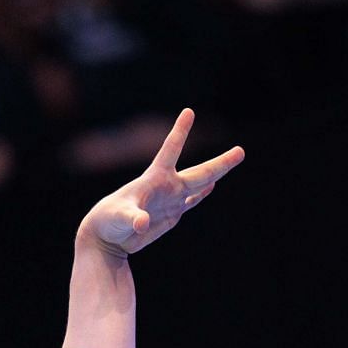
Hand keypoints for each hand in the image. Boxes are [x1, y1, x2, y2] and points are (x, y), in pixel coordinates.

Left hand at [77, 109, 243, 257]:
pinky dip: (202, 194)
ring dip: (217, 173)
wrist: (106, 236)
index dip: (179, 132)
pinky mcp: (171, 214)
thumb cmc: (109, 221)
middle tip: (241, 151)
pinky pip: (191, 201)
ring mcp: (170, 199)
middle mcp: (166, 186)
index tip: (188, 111)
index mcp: (154, 179)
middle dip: (220, 163)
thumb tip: (142, 223)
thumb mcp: (119, 218)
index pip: (170, 150)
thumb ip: (131, 219)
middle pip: (199, 172)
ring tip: (235, 157)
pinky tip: (212, 186)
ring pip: (199, 184)